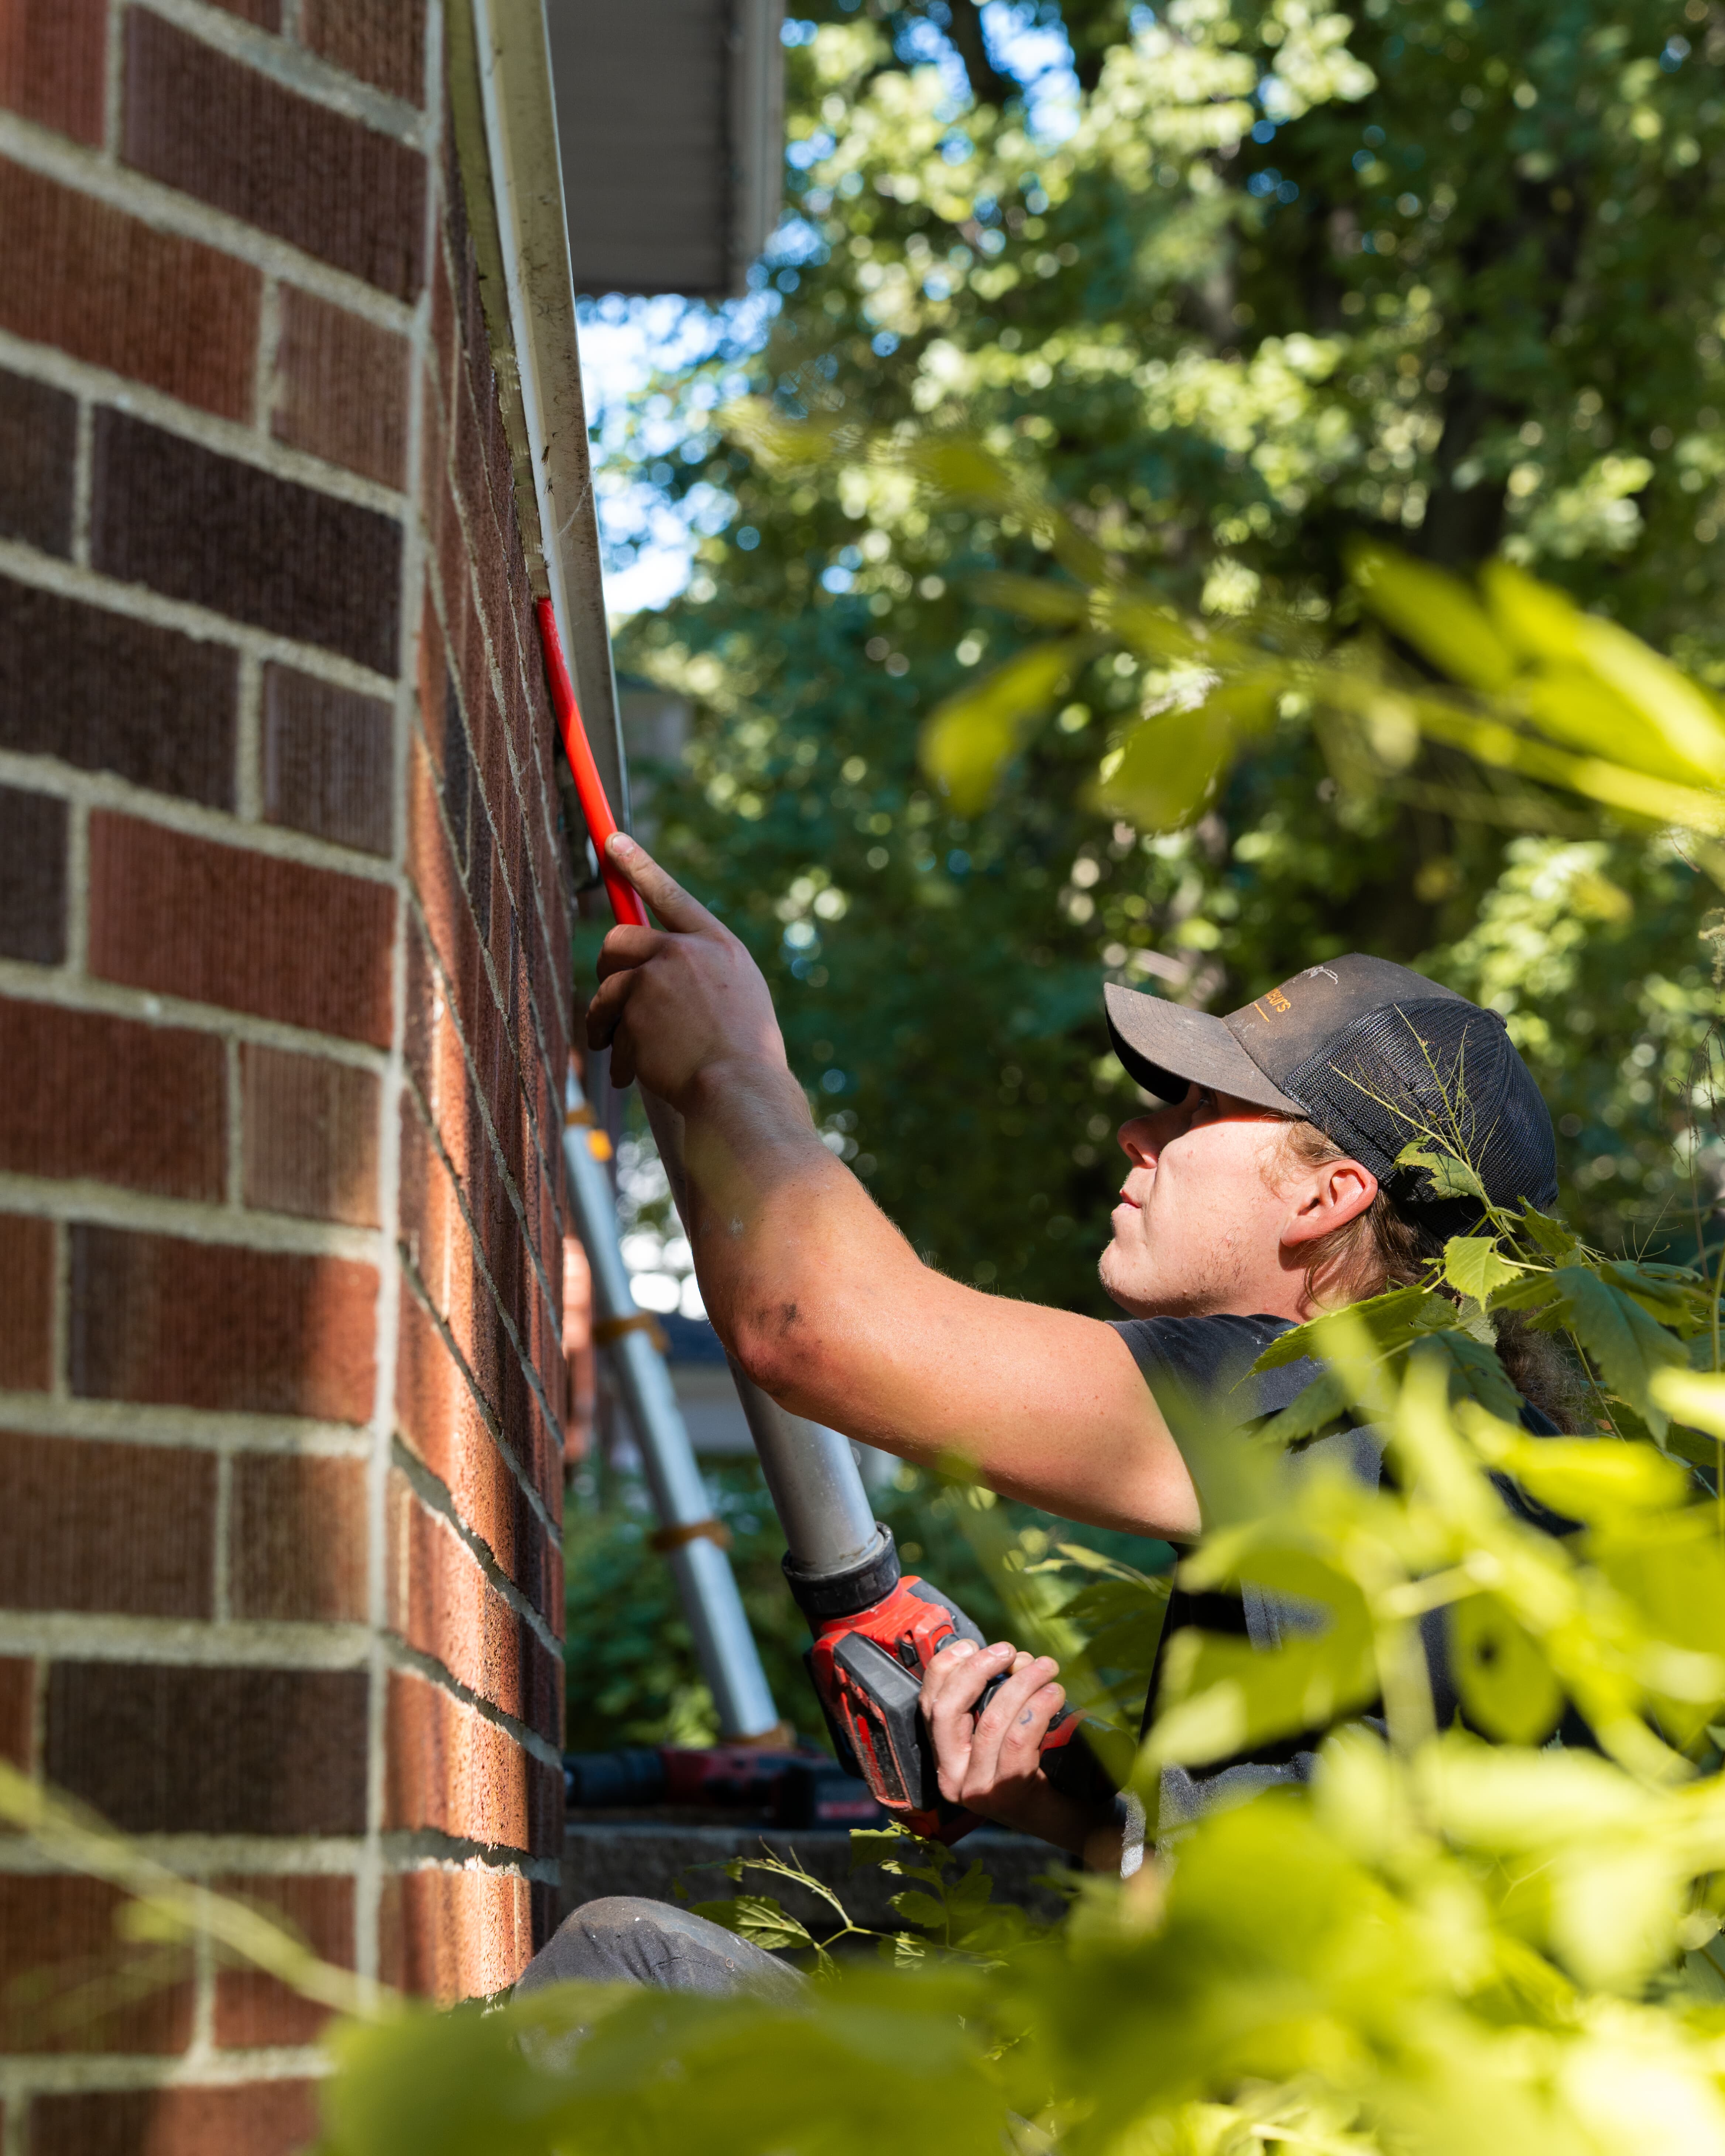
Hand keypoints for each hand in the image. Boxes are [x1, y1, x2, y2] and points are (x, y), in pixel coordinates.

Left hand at [585, 835, 787, 1103]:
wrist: (741, 1092)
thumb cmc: (746, 1057)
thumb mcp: (738, 1000)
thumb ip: (700, 976)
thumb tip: (652, 973)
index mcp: (719, 946)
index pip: (671, 895)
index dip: (639, 865)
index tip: (612, 841)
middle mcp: (685, 952)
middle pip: (619, 940)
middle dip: (610, 970)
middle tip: (615, 1003)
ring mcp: (656, 979)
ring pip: (606, 992)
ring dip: (608, 1025)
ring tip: (626, 1055)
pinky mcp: (634, 1011)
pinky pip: (610, 1033)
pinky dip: (620, 1059)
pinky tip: (638, 1076)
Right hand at [920, 1637, 1104, 1854]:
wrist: (1072, 1817)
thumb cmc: (1038, 1766)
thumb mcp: (1004, 1731)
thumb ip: (993, 1699)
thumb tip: (1008, 1659)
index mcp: (944, 1759)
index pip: (928, 1705)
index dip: (946, 1667)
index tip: (972, 1644)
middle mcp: (952, 1778)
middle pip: (948, 1709)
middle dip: (978, 1669)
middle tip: (1010, 1651)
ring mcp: (978, 1790)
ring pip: (991, 1720)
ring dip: (1021, 1683)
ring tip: (1046, 1667)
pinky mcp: (1008, 1794)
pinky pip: (1018, 1738)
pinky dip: (1038, 1707)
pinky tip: (1055, 1693)